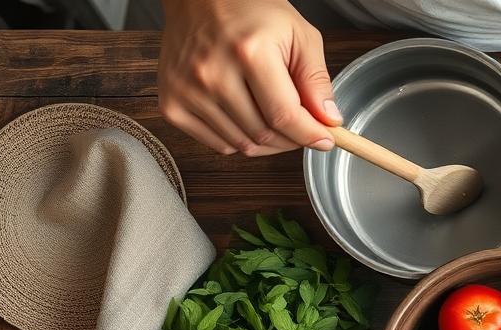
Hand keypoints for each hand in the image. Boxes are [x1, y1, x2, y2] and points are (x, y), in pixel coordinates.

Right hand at [158, 0, 338, 155]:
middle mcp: (212, 73)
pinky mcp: (171, 103)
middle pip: (264, 135)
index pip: (285, 116)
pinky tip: (249, 118)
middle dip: (293, 138)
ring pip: (243, 145)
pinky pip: (218, 144)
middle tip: (303, 127)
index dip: (310, 135)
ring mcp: (187, 91)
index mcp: (248, 52)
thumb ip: (316, 80)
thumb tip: (329, 121)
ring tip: (277, 119)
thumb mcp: (299, 34)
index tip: (325, 140)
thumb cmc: (252, 10)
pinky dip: (240, 140)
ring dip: (269, 142)